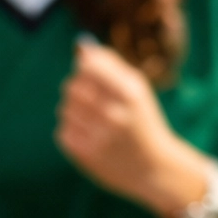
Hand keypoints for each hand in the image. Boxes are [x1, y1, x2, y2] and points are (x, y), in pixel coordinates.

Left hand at [56, 39, 208, 217]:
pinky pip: (63, 132)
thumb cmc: (142, 120)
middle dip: (76, 87)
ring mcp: (100, 139)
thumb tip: (82, 49)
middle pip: (72, 87)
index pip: (89, 67)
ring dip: (73, 110)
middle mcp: (115, 115)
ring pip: (65, 109)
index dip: (84, 67)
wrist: (154, 168)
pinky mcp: (87, 157)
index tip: (89, 73)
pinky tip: (88, 135)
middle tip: (88, 96)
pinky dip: (72, 130)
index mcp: (130, 94)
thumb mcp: (137, 88)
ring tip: (90, 118)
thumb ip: (110, 64)